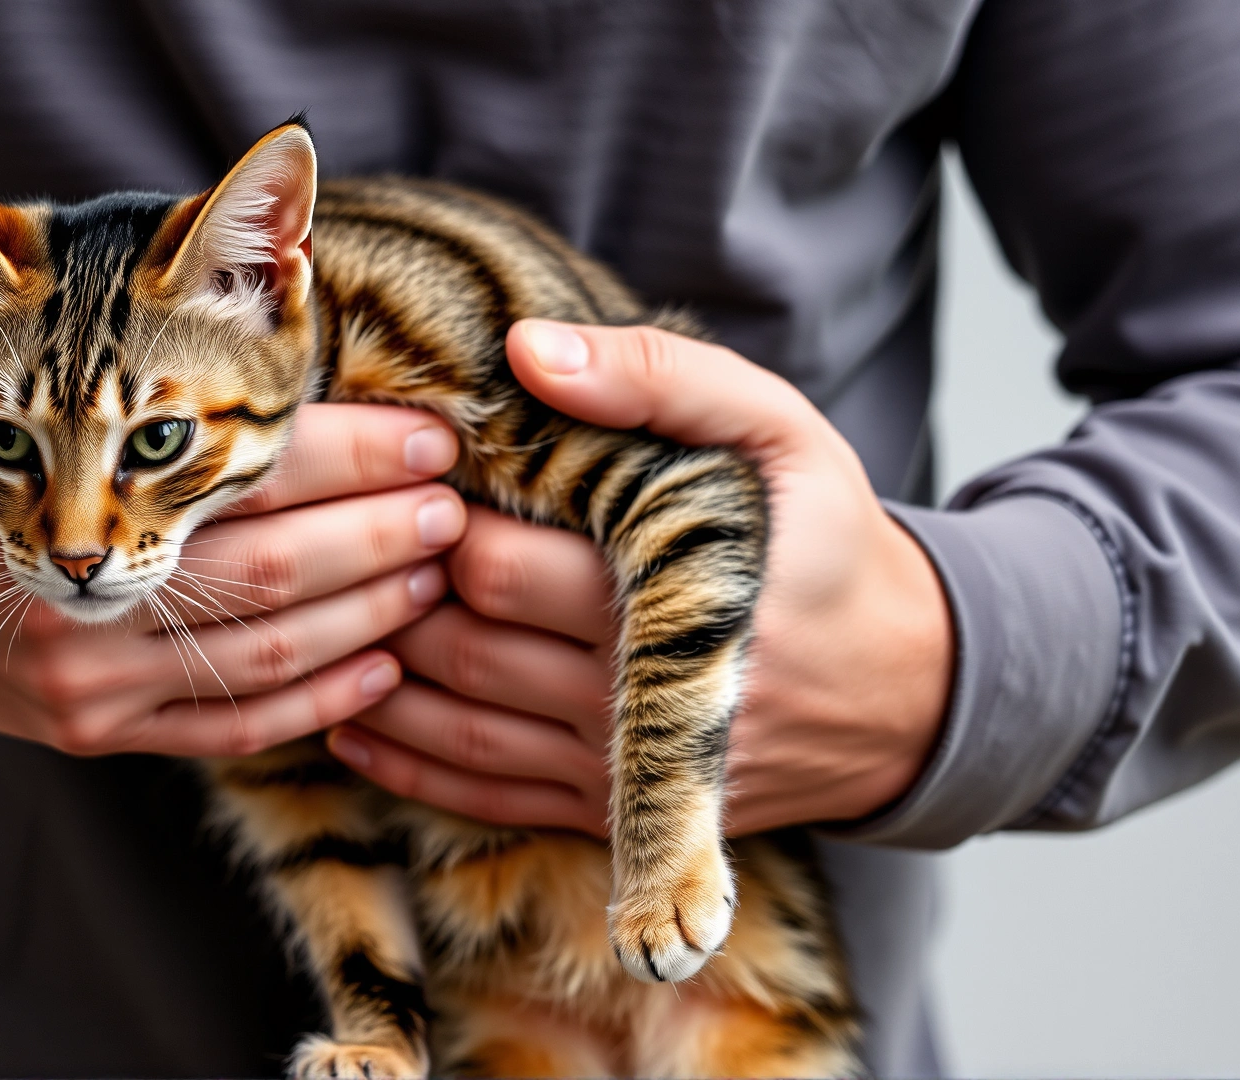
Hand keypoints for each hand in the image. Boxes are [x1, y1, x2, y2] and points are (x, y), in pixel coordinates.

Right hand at [0, 314, 467, 756]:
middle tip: (455, 506)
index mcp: (52, 492)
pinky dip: (315, 704)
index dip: (349, 456)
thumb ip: (57, 298)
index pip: (236, 473)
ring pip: (265, 659)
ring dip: (369, 618)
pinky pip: (229, 730)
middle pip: (271, 571)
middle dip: (383, 537)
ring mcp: (84, 680)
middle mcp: (71, 600)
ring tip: (439, 578)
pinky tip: (379, 671)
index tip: (426, 436)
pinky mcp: (93, 731)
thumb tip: (188, 230)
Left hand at [327, 320, 952, 835]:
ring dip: (378, 674)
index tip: (401, 473)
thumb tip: (525, 347)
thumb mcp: (777, 432)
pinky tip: (348, 717)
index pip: (502, 565)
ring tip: (332, 609)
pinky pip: (480, 796)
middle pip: (463, 646)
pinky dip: (403, 761)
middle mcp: (633, 700)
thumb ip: (659, 377)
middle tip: (352, 535)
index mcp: (670, 598)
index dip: (431, 519)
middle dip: (397, 589)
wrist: (907, 691)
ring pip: (454, 727)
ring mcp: (616, 770)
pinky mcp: (608, 811)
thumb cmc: (827, 542)